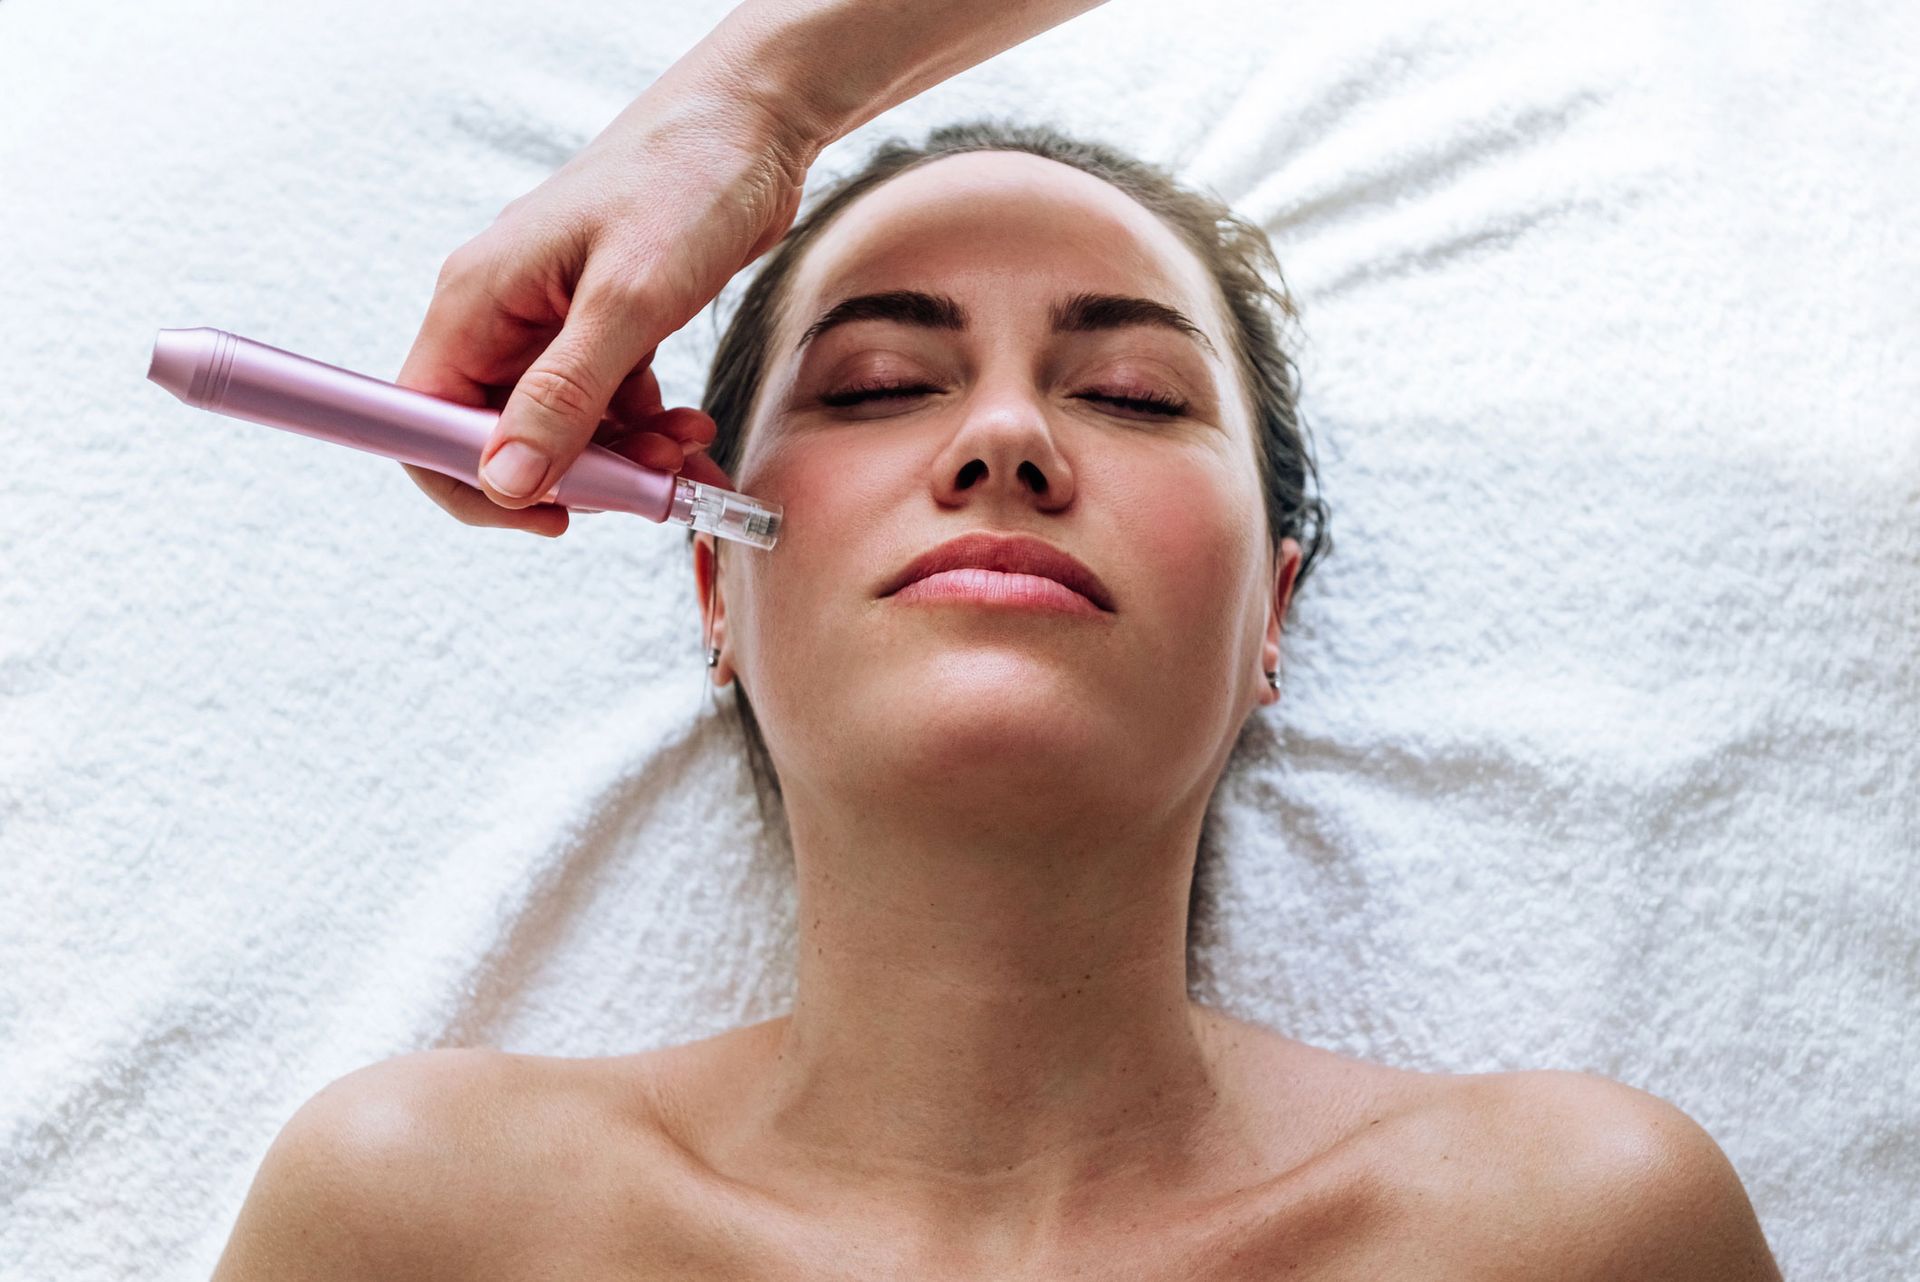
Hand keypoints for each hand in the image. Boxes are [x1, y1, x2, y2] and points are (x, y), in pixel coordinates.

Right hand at [393, 85, 811, 534]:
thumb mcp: (628, 300)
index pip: (426, 424)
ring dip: (623, 461)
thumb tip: (506, 482)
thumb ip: (566, 396)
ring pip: (563, 432)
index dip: (475, 486)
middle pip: (502, 440)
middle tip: (650, 486)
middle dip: (577, 477)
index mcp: (477, 301)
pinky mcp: (603, 326)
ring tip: (687, 452)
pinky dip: (645, 434)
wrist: (754, 124)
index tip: (554, 516)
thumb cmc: (687, 182)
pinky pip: (605, 408)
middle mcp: (502, 315)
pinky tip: (689, 429)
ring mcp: (552, 323)